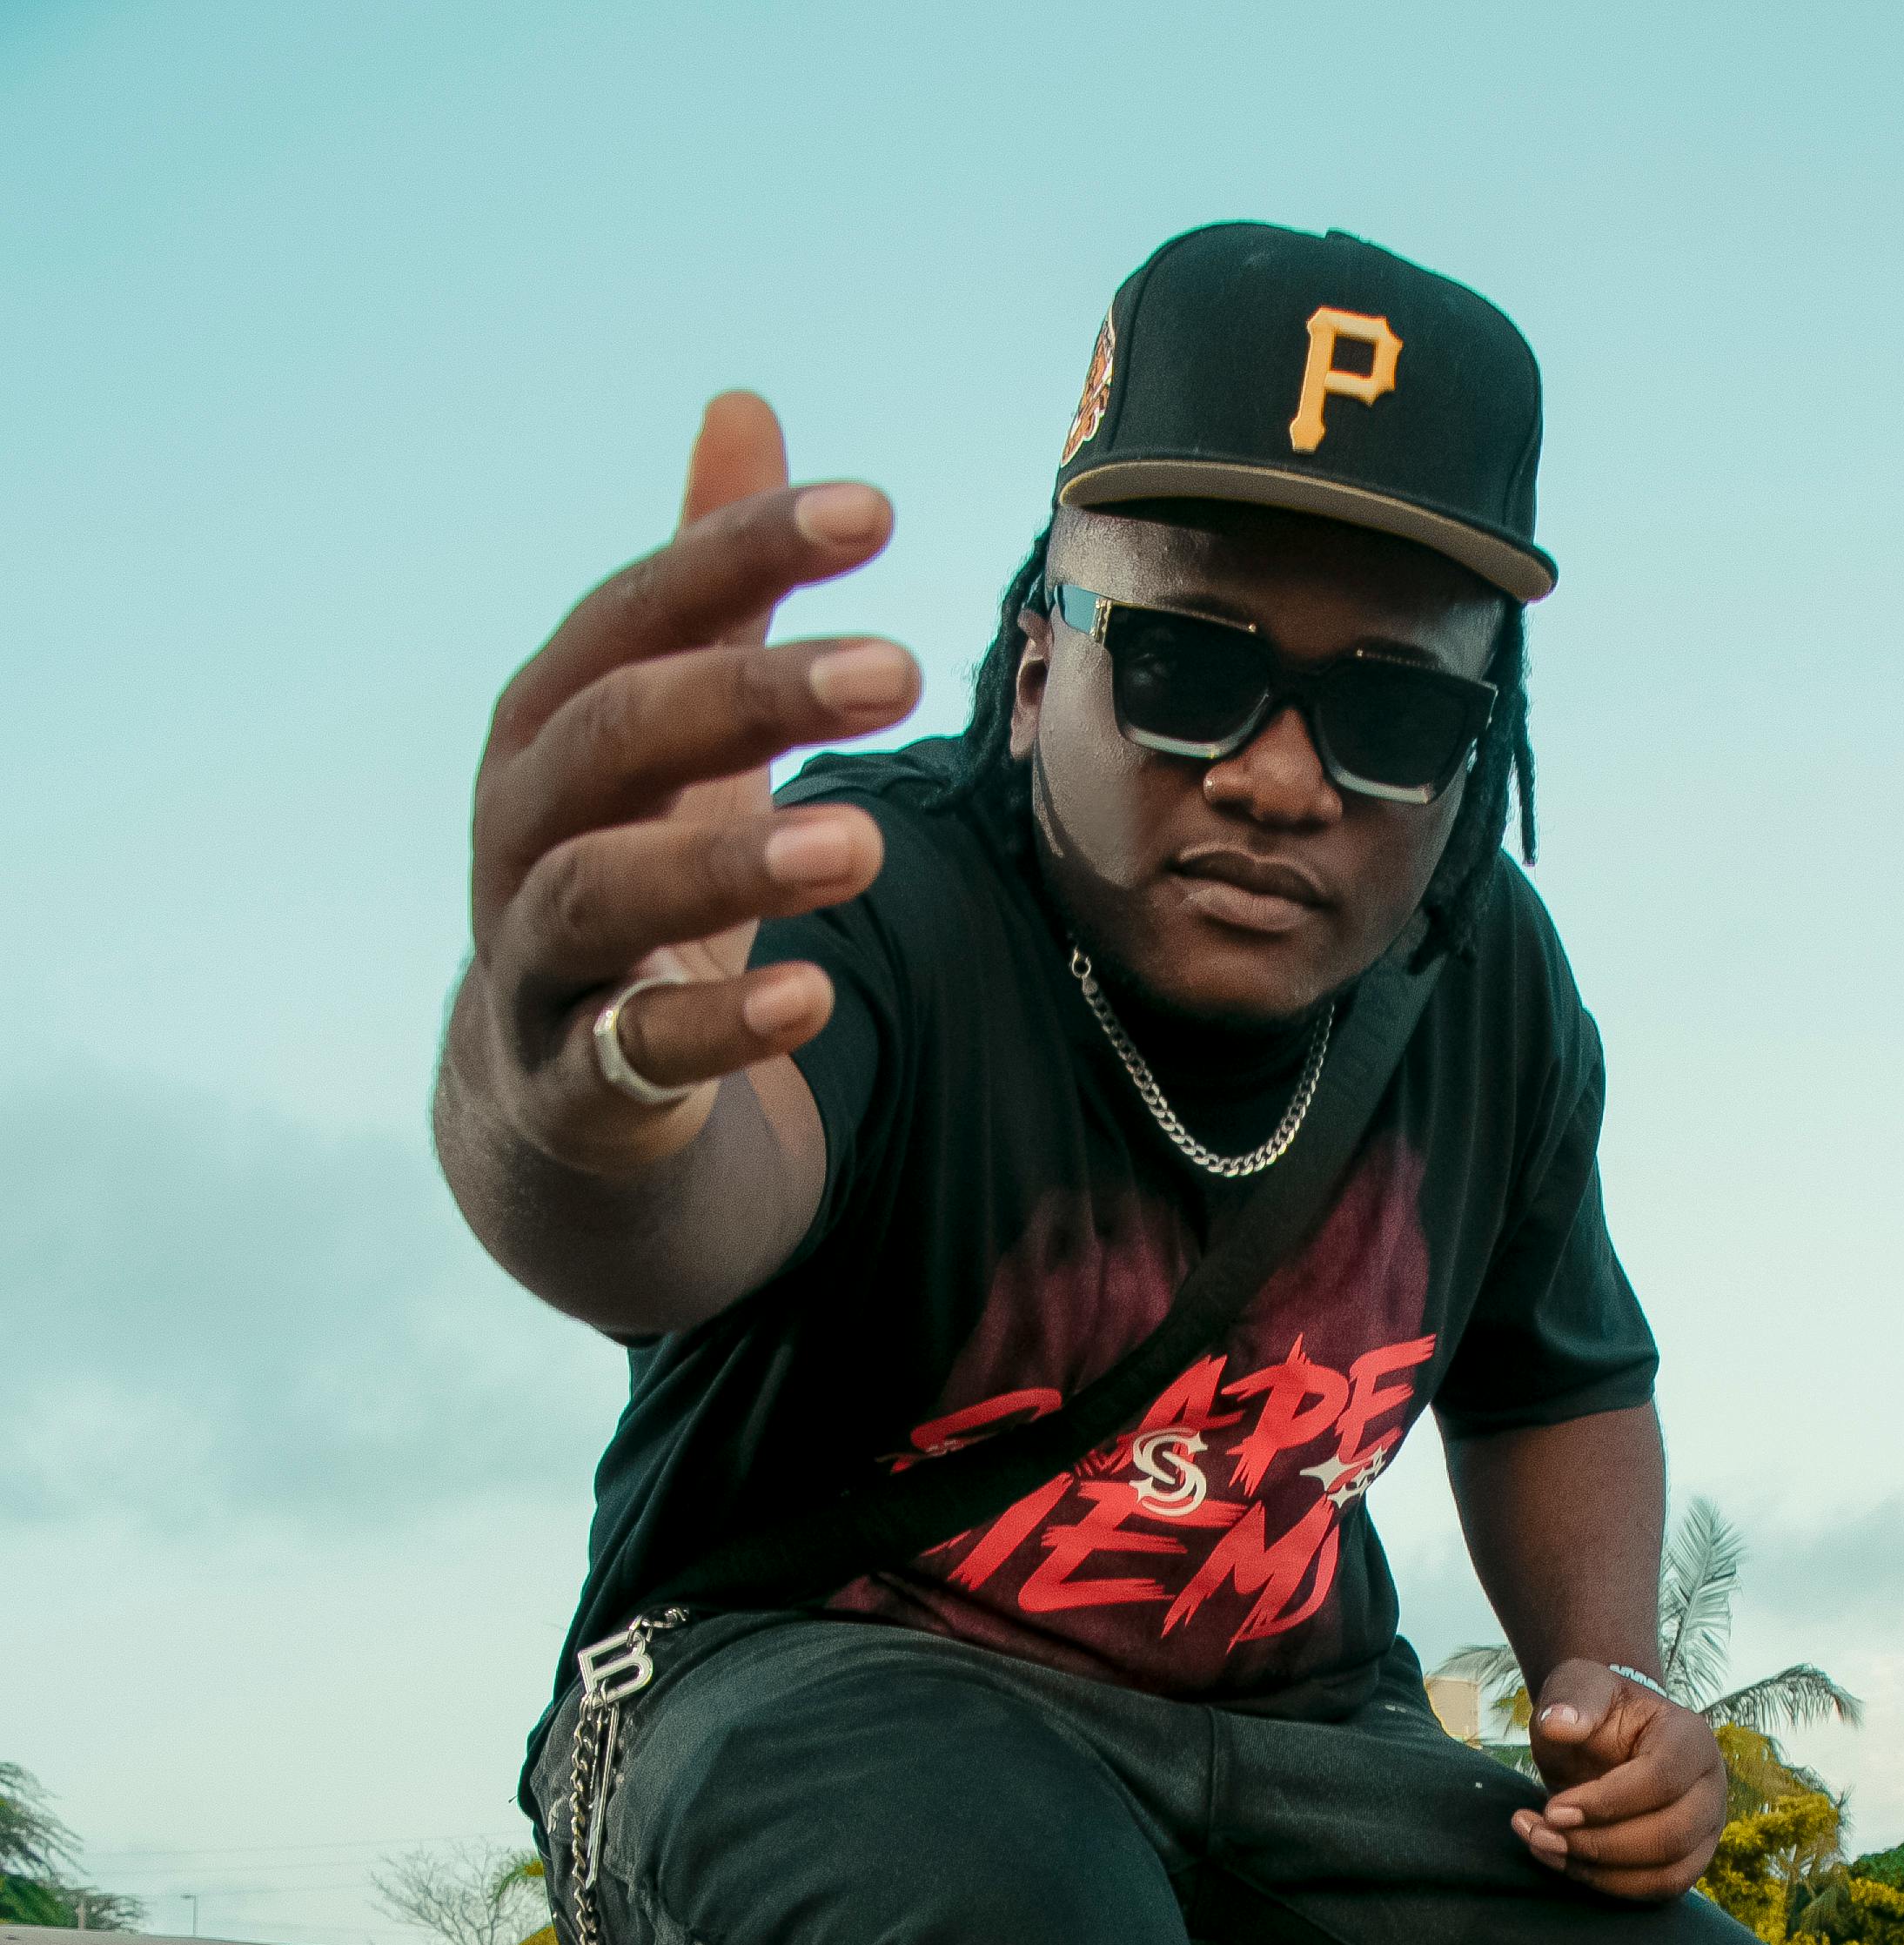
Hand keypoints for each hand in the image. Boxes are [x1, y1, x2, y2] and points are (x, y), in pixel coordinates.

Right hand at [459, 392, 921, 1172]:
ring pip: (601, 888)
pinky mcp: (566, 1079)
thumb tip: (744, 407)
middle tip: (898, 669)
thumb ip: (709, 594)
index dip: (742, 553)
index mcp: (551, 721)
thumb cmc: (630, 870)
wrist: (554, 1094)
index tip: (876, 511)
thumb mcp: (670, 733)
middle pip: (615, 735)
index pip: (638, 612)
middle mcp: (521, 821)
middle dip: (748, 695)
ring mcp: (531, 954)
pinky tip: (812, 996)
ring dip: (731, 862)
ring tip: (862, 842)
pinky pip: (631, 1049)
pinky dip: (718, 1026)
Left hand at [1510, 1661, 1728, 1903]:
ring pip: (1667, 1873)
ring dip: (1599, 1871)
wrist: (1604, 1740)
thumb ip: (1571, 1699)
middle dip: (1598, 1844)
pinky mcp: (1688, 1860)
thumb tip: (1557, 1724)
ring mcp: (1705, 1828)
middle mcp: (1710, 1786)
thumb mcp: (1578, 1689)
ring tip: (1542, 1846)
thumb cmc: (1593, 1712)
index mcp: (1691, 1738)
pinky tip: (1562, 1862)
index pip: (1662, 1779)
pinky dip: (1607, 1885)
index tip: (1552, 1809)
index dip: (1606, 1803)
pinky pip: (1658, 1890)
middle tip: (1540, 1833)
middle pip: (1671, 1835)